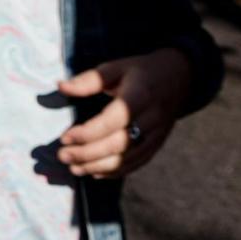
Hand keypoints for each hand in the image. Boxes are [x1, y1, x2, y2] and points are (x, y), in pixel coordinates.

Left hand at [56, 48, 191, 177]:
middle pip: (119, 144)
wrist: (179, 78)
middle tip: (63, 156)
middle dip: (88, 154)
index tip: (64, 137)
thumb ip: (89, 79)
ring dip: (98, 166)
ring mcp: (157, 135)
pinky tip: (94, 172)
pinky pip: (136, 163)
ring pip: (127, 158)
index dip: (88, 133)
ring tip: (74, 168)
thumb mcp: (115, 67)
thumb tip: (61, 87)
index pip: (112, 121)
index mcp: (140, 97)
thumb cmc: (140, 71)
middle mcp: (151, 119)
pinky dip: (115, 171)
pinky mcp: (157, 145)